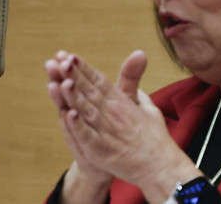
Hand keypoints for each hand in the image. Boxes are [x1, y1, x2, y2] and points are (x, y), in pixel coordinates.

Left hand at [56, 51, 200, 201]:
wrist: (159, 166)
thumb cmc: (152, 135)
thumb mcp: (144, 101)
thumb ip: (134, 81)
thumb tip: (138, 54)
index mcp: (121, 101)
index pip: (99, 81)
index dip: (84, 68)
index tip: (69, 55)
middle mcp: (113, 113)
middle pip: (90, 92)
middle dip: (74, 76)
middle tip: (61, 61)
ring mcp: (107, 132)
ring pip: (87, 111)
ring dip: (74, 97)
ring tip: (63, 82)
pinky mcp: (102, 151)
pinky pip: (89, 137)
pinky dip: (79, 126)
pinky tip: (69, 115)